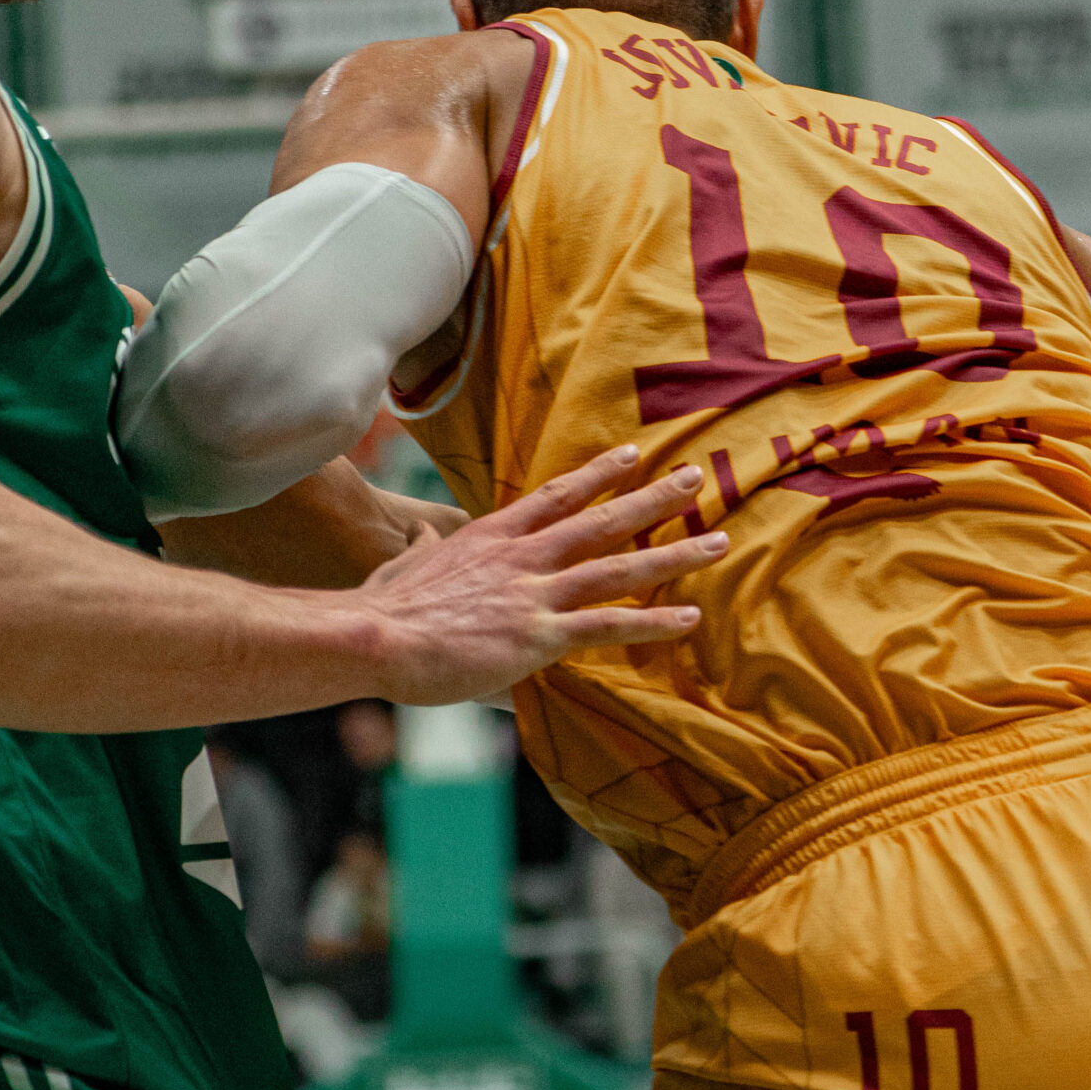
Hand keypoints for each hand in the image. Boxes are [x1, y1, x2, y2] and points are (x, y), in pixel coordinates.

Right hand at [361, 446, 725, 704]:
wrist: (373, 635)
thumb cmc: (382, 607)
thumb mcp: (404, 564)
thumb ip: (424, 547)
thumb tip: (425, 532)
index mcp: (490, 536)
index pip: (556, 495)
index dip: (597, 473)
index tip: (630, 454)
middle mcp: (522, 556)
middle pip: (600, 518)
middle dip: (652, 497)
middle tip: (695, 478)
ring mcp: (534, 593)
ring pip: (618, 566)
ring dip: (672, 554)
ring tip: (717, 542)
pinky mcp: (540, 635)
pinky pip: (609, 625)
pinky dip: (652, 621)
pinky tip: (688, 617)